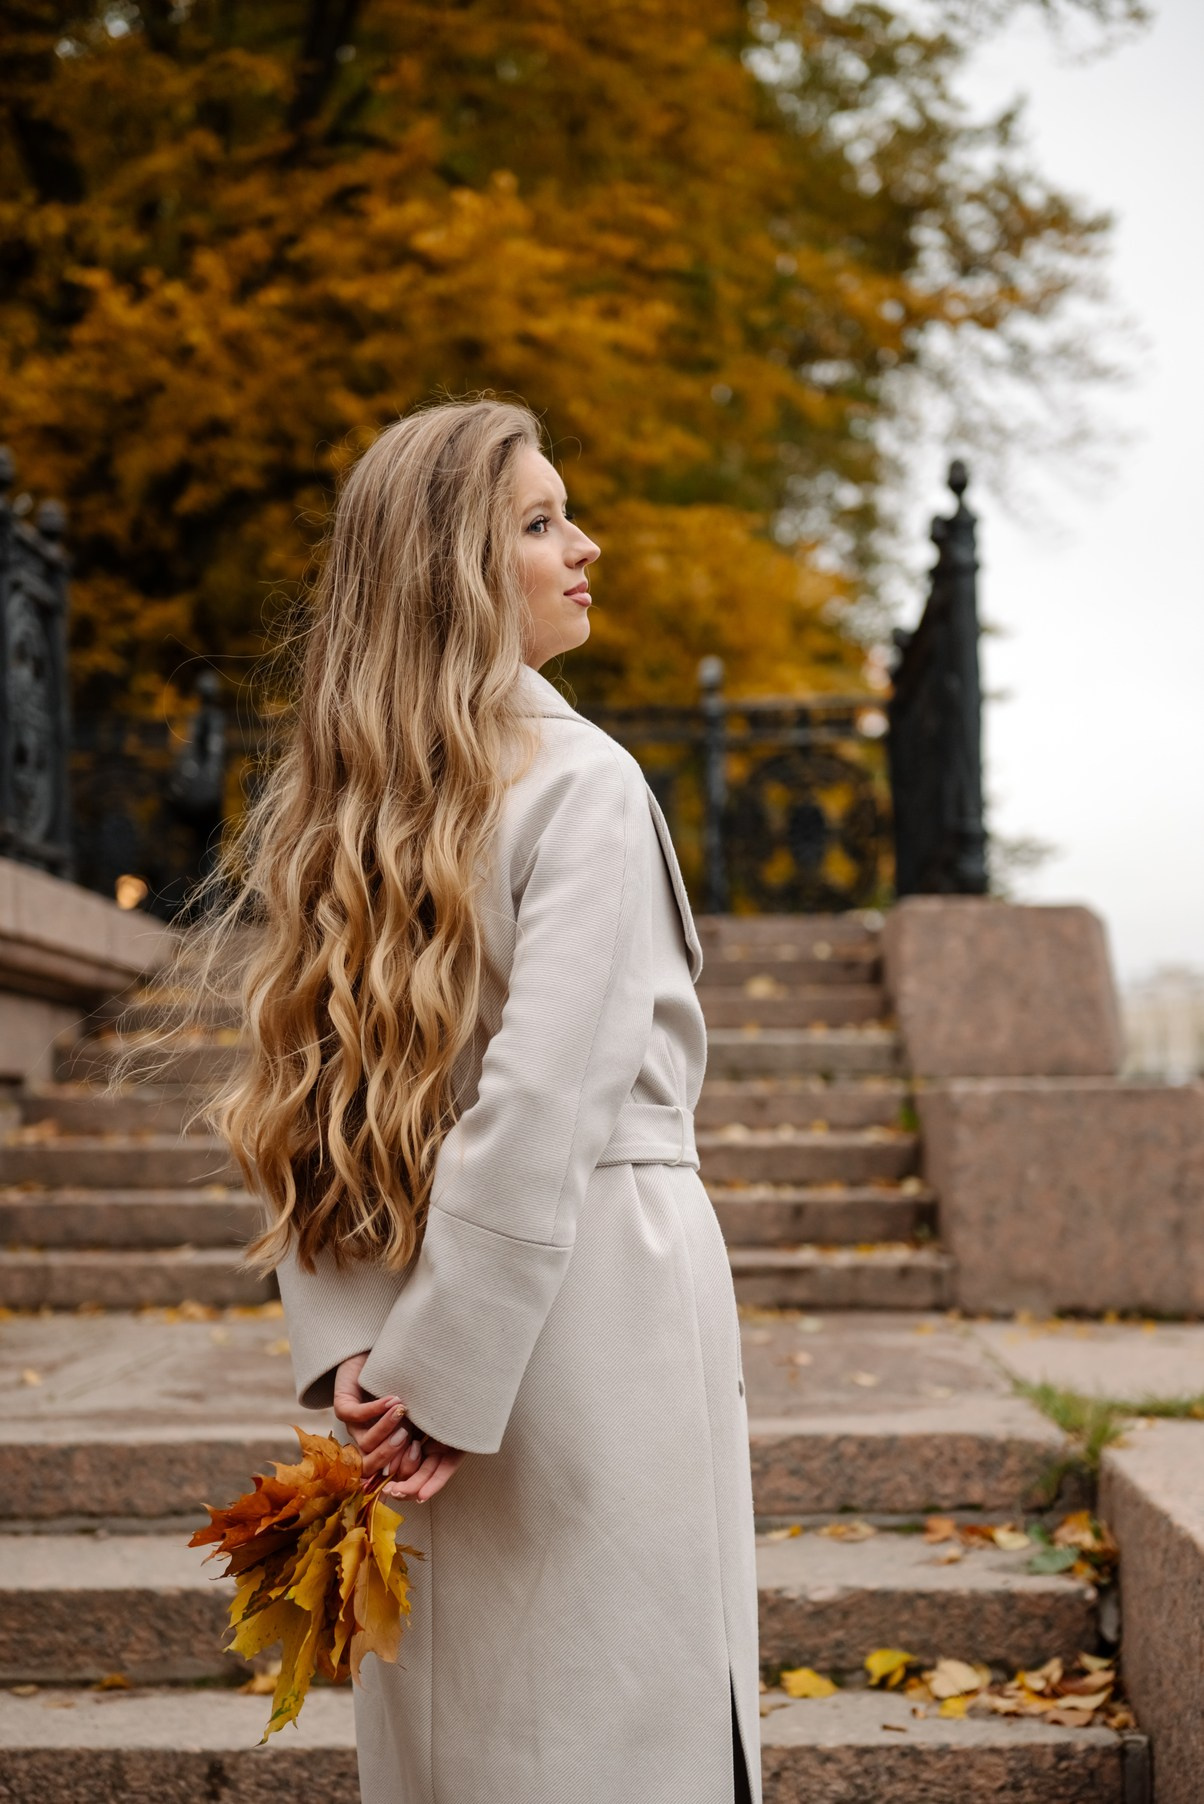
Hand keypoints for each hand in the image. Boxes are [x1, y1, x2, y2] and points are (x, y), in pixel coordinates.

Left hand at [331, 1351, 465, 1501]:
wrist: (378, 1352)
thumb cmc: (406, 1383)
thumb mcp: (419, 1411)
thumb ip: (425, 1431)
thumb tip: (439, 1453)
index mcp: (385, 1447)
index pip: (392, 1473)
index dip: (405, 1476)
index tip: (423, 1462)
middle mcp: (368, 1440)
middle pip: (373, 1465)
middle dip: (392, 1456)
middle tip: (412, 1441)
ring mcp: (354, 1425)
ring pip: (365, 1442)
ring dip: (385, 1428)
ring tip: (403, 1411)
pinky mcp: (343, 1405)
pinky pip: (354, 1415)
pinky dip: (374, 1409)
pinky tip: (392, 1399)